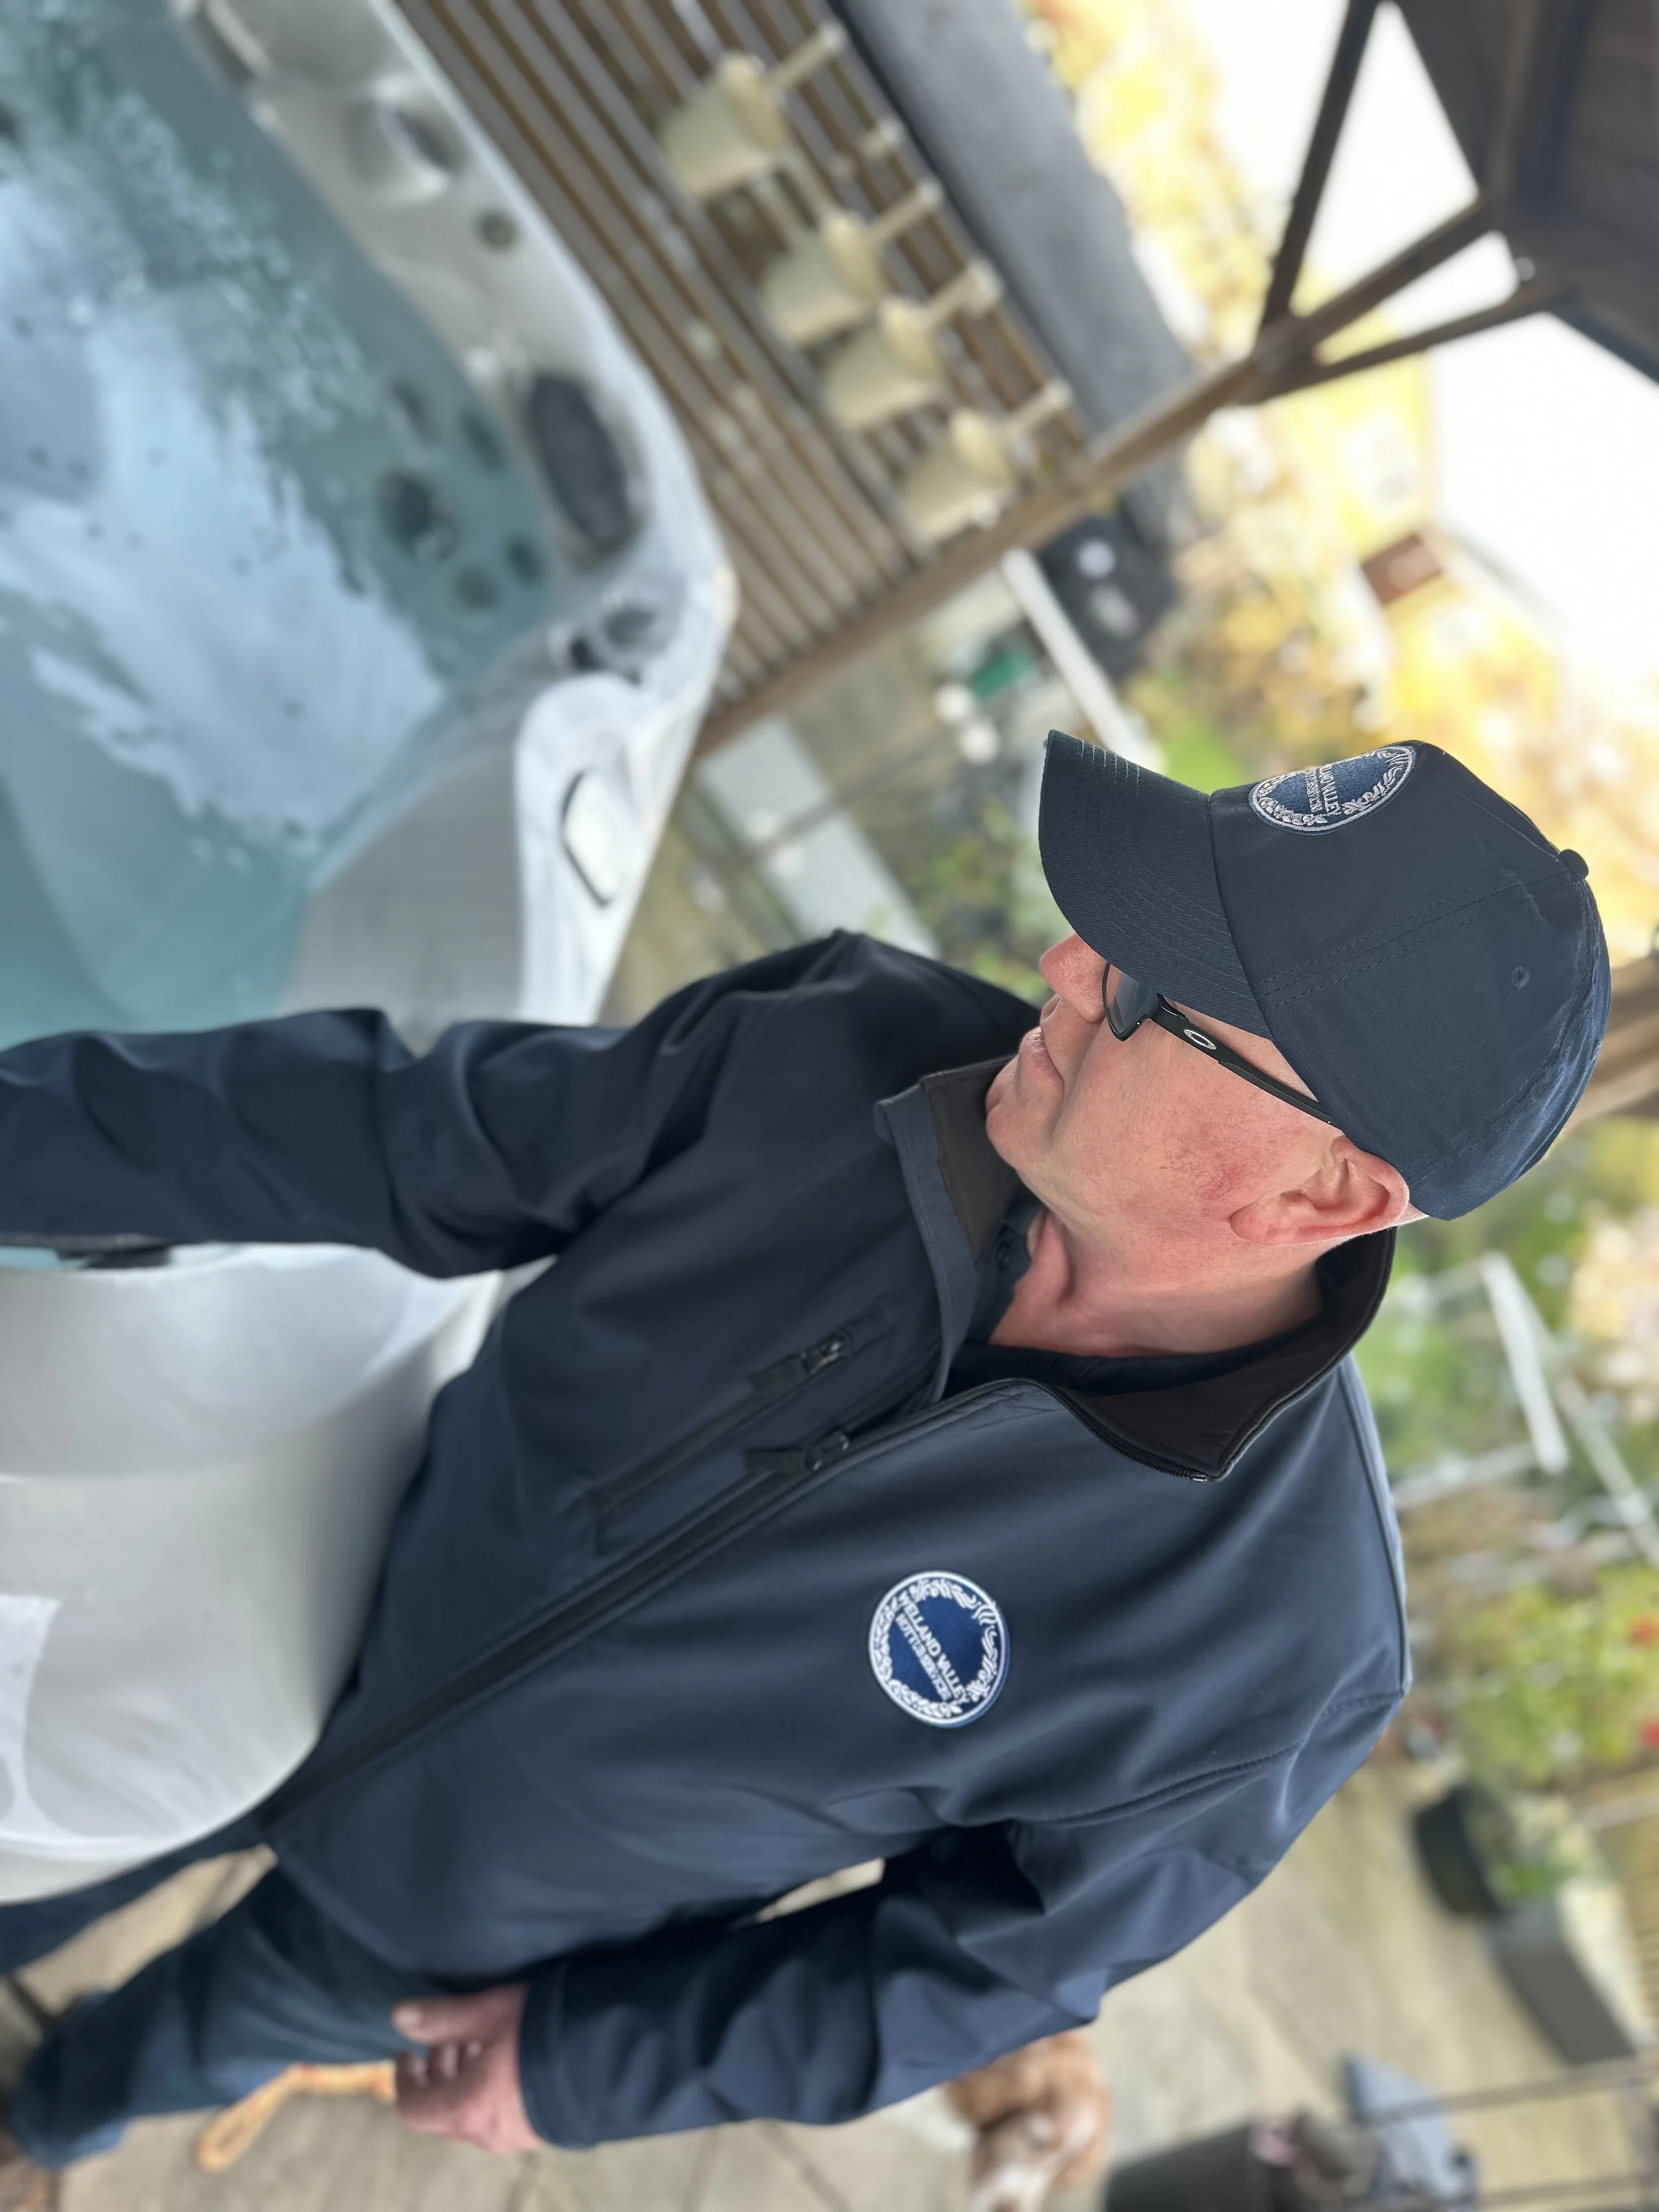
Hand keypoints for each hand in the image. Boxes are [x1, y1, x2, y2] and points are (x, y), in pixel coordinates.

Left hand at [391, 1985, 540, 2153]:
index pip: (414, 2109)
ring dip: (465, 2081)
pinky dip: (489, 2091)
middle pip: (442, 2113)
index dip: (403, 2080)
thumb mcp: (494, 2012)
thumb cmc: (545, 2033)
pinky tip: (510, 2059)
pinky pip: (499, 2117)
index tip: (408, 2051)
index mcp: (467, 2109)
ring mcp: (516, 2138)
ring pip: (472, 2115)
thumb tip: (398, 2016)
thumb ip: (446, 2017)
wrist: (618, 2060)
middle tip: (449, 2038)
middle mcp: (486, 2134)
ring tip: (483, 2041)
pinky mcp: (541, 2131)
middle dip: (437, 2074)